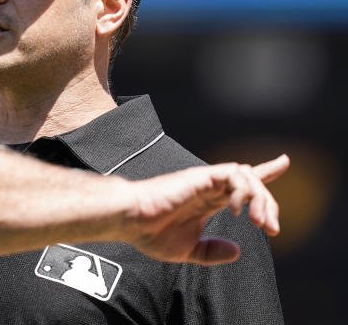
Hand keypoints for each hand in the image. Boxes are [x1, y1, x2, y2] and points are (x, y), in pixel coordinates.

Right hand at [125, 154, 288, 263]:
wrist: (131, 220)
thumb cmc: (150, 232)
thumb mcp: (188, 250)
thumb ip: (211, 251)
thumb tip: (237, 251)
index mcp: (208, 200)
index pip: (242, 182)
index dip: (266, 173)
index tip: (284, 163)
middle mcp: (209, 187)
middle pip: (252, 181)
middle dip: (269, 203)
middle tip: (272, 228)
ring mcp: (205, 180)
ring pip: (246, 175)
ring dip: (260, 198)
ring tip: (258, 222)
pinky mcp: (200, 176)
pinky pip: (233, 174)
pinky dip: (244, 190)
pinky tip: (238, 211)